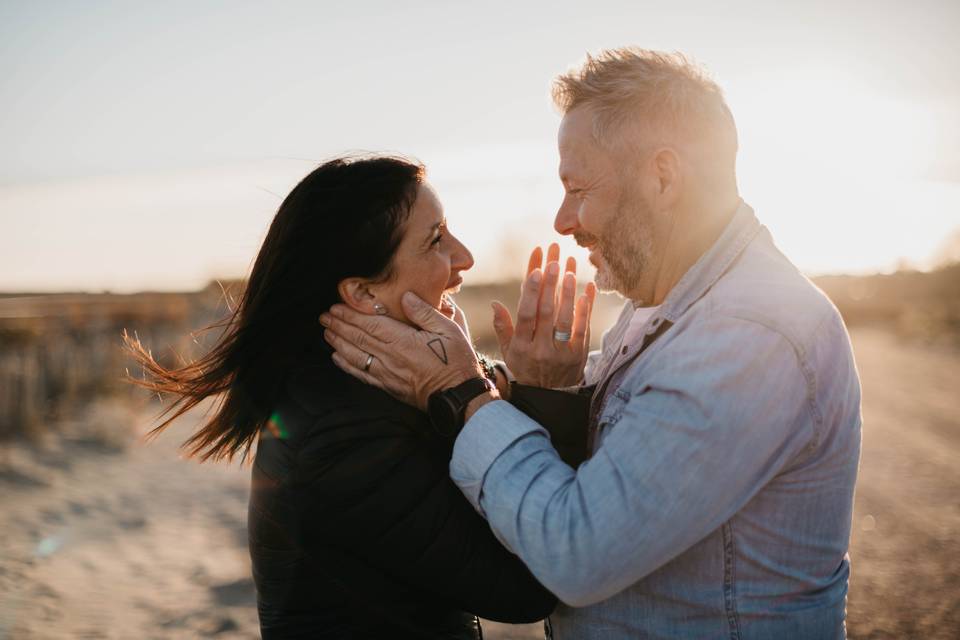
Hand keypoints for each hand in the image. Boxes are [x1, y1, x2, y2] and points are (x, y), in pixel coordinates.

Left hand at [319, 292, 486, 410]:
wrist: (457, 396)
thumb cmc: (457, 361)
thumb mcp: (449, 329)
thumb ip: (424, 312)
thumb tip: (405, 296)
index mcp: (404, 341)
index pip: (370, 325)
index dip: (350, 315)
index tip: (336, 307)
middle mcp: (391, 357)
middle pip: (358, 338)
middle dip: (339, 326)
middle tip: (324, 316)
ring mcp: (387, 374)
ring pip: (355, 356)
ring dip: (338, 343)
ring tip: (326, 332)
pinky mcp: (388, 386)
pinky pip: (362, 374)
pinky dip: (346, 365)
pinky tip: (337, 357)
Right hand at [491, 243, 595, 387]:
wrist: (549, 396)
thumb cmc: (527, 367)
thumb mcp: (509, 351)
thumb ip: (502, 327)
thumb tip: (495, 303)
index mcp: (521, 346)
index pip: (525, 314)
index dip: (530, 291)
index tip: (536, 268)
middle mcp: (540, 348)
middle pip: (546, 311)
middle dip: (550, 283)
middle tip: (554, 258)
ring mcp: (561, 352)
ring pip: (564, 318)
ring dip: (567, 291)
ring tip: (569, 267)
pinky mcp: (579, 354)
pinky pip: (583, 328)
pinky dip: (585, 307)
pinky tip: (587, 287)